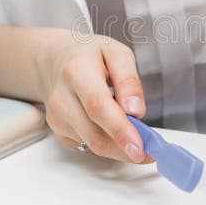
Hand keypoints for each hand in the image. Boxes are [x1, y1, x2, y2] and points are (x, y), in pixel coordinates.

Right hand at [36, 30, 152, 162]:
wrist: (54, 60)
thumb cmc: (89, 54)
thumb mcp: (117, 53)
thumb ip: (129, 80)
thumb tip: (136, 110)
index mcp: (77, 72)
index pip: (98, 107)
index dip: (120, 130)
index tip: (139, 147)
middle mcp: (62, 98)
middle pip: (95, 134)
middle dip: (125, 148)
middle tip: (151, 151)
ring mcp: (57, 118)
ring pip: (93, 145)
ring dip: (120, 149)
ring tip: (140, 139)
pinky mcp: (58, 130)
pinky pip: (87, 145)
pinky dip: (108, 144)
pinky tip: (117, 132)